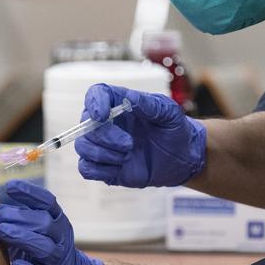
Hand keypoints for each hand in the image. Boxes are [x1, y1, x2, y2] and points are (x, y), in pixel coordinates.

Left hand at [0, 180, 104, 264]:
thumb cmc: (41, 251)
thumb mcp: (35, 230)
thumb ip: (19, 218)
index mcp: (57, 220)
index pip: (48, 202)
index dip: (30, 193)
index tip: (10, 186)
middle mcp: (61, 238)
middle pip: (43, 222)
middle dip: (17, 216)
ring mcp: (59, 261)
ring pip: (45, 247)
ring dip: (23, 237)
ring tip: (2, 231)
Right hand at [75, 83, 206, 187]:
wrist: (182, 159)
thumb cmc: (175, 130)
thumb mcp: (169, 113)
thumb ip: (150, 104)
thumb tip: (129, 98)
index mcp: (119, 103)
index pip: (96, 94)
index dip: (94, 103)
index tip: (102, 115)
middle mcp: (106, 122)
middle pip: (86, 124)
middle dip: (106, 136)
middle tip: (130, 144)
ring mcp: (103, 145)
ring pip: (83, 146)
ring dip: (103, 154)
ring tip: (128, 156)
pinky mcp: (103, 167)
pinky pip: (86, 168)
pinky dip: (100, 170)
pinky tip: (120, 168)